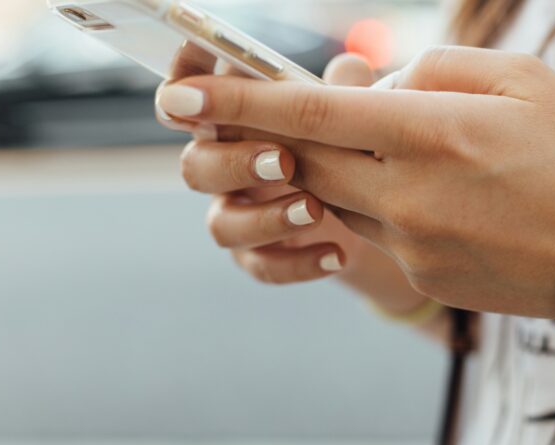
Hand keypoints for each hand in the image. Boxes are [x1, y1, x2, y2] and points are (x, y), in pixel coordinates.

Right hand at [156, 47, 427, 313]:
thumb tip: (351, 68)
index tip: (193, 90)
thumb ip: (344, 90)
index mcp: (234, 119)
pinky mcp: (259, 255)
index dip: (181, 90)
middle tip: (285, 161)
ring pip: (222, 225)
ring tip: (316, 210)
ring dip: (266, 218)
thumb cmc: (347, 144)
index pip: (188, 100)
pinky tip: (337, 254)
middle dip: (235, 162)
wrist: (373, 215)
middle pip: (196, 166)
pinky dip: (298, 262)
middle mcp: (224, 166)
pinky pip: (261, 265)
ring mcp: (238, 214)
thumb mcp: (351, 114)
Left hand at [157, 46, 554, 318]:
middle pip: (306, 159)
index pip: (311, 113)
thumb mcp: (522, 79)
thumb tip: (372, 84)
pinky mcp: (421, 275)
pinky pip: (375, 230)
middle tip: (278, 115)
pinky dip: (384, 202)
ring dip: (344, 167)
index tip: (179, 97)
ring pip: (338, 196)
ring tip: (408, 152)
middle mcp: (409, 193)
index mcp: (433, 132)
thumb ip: (434, 69)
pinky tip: (441, 197)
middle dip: (280, 134)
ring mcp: (412, 243)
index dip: (238, 101)